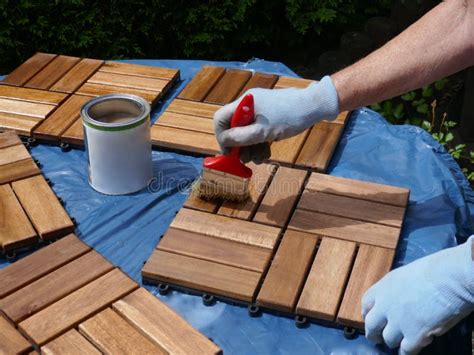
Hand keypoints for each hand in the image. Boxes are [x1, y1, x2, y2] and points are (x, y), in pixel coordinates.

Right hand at [213, 76, 338, 162]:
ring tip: (261, 158)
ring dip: (251, 148)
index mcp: (244, 103)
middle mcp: (248, 105)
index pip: (221, 118)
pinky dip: (260, 143)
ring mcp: (259, 110)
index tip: (229, 153)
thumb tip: (224, 142)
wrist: (314, 106)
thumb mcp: (263, 132)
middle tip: (246, 160)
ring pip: (247, 132)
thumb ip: (241, 137)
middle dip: (240, 146)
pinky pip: (257, 131)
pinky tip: (267, 153)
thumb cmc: (289, 117)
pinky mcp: (268, 117)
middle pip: (234, 128)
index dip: (221, 137)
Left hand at [362, 237, 473, 354]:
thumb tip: (398, 300)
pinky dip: (407, 352)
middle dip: (373, 334)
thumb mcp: (403, 275)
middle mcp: (385, 306)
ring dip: (394, 342)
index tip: (370, 319)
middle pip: (371, 326)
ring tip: (401, 342)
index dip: (368, 313)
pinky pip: (406, 351)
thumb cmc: (432, 270)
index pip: (366, 304)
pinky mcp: (414, 336)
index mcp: (382, 288)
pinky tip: (412, 350)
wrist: (448, 278)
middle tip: (377, 338)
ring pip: (388, 340)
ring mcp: (398, 322)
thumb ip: (395, 290)